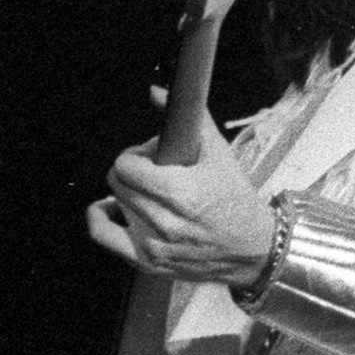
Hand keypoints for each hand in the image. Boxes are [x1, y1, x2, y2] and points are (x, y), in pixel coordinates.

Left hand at [86, 113, 275, 288]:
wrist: (253, 248)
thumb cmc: (236, 201)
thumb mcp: (219, 154)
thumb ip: (190, 120)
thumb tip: (157, 92)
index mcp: (180, 193)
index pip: (126, 165)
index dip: (137, 155)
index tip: (152, 157)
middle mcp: (164, 222)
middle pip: (117, 182)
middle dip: (133, 171)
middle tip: (153, 173)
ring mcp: (153, 245)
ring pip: (114, 203)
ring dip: (126, 193)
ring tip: (146, 192)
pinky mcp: (148, 262)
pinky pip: (104, 235)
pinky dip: (101, 217)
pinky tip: (111, 208)